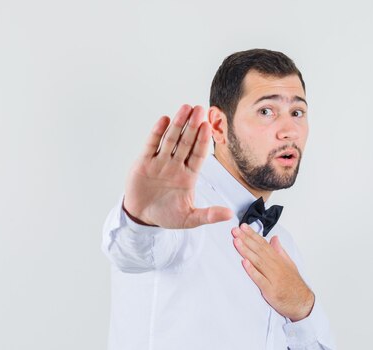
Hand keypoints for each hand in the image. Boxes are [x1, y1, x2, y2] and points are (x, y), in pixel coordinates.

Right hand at [123, 105, 232, 227]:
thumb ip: (209, 215)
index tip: (209, 127)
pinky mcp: (144, 162)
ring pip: (171, 139)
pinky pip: (152, 144)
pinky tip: (165, 120)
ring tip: (185, 108)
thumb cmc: (167, 216)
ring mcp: (160, 162)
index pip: (198, 154)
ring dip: (178, 123)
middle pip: (186, 142)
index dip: (203, 141)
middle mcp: (176, 165)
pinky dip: (157, 132)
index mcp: (189, 175)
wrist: (142, 217)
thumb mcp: (190, 219)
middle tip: (200, 109)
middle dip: (193, 126)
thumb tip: (230, 214)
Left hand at [231, 223, 314, 321]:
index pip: (264, 244)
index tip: (243, 227)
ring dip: (246, 251)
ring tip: (236, 241)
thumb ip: (280, 251)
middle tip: (235, 230)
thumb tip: (274, 238)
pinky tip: (244, 262)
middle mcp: (275, 266)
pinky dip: (252, 270)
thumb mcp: (289, 264)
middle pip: (259, 250)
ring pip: (258, 262)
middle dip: (246, 239)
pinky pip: (260, 279)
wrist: (302, 302)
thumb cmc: (294, 284)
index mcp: (278, 260)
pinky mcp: (270, 290)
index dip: (253, 235)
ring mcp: (273, 278)